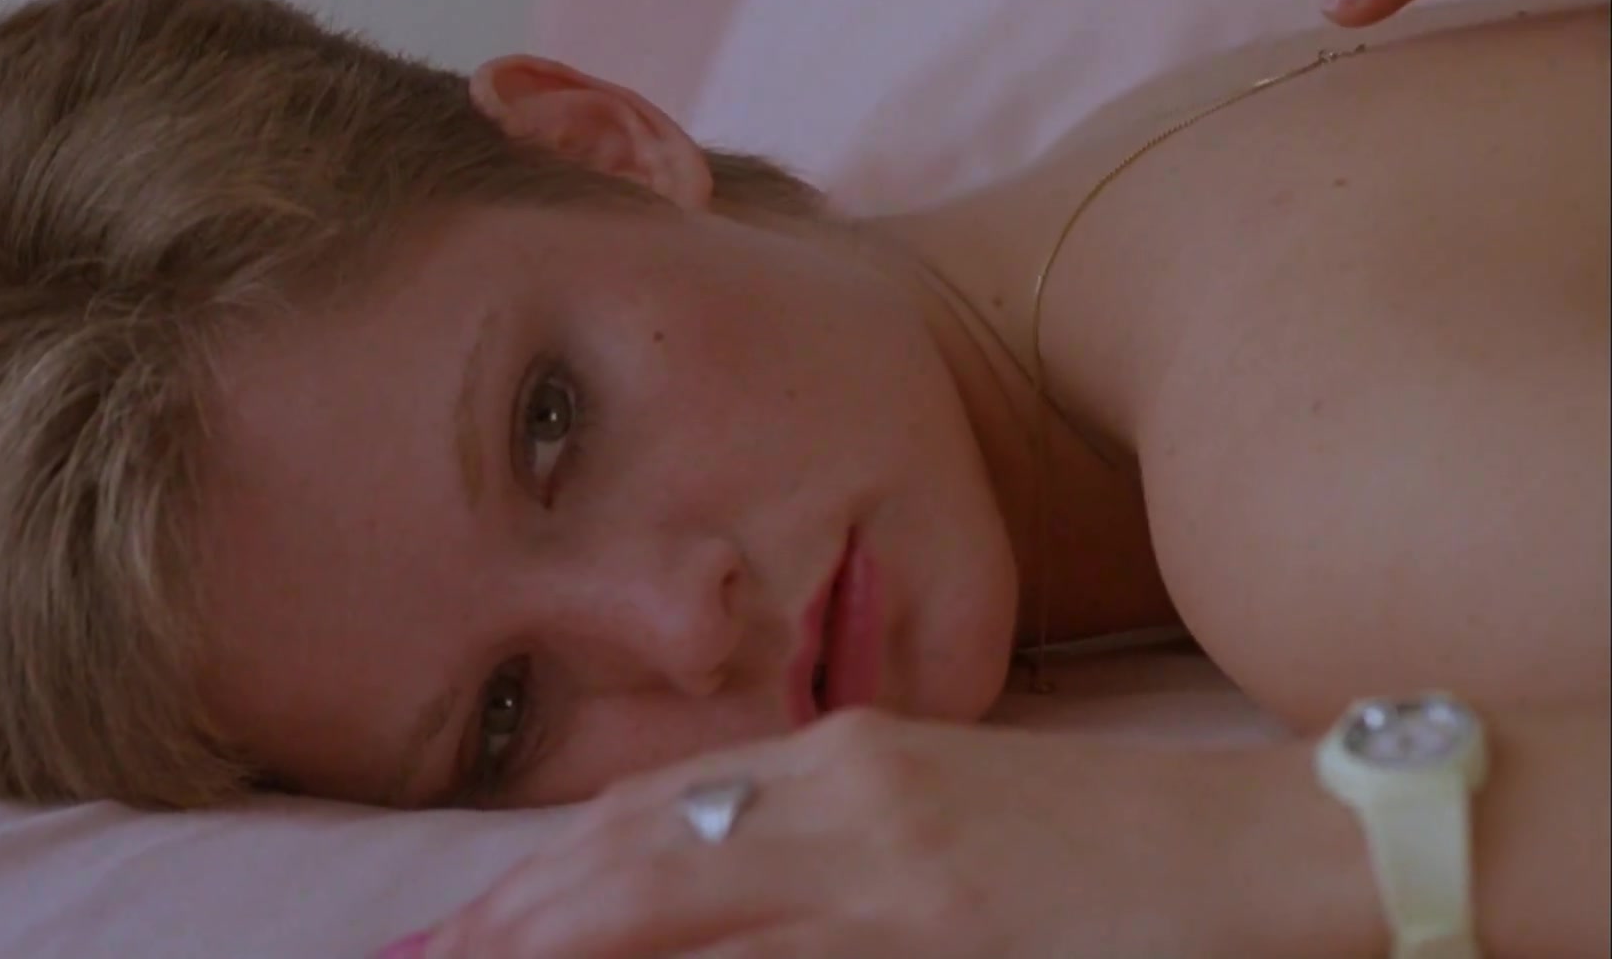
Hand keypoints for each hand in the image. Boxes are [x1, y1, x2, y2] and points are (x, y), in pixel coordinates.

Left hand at [413, 710, 1361, 958]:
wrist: (1263, 844)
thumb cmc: (1104, 840)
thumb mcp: (946, 809)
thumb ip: (829, 829)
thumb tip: (718, 878)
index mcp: (844, 751)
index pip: (658, 807)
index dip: (553, 863)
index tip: (473, 914)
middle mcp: (844, 789)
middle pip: (638, 851)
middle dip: (518, 910)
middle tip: (426, 957)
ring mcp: (887, 862)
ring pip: (678, 903)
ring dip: (561, 943)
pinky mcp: (938, 926)